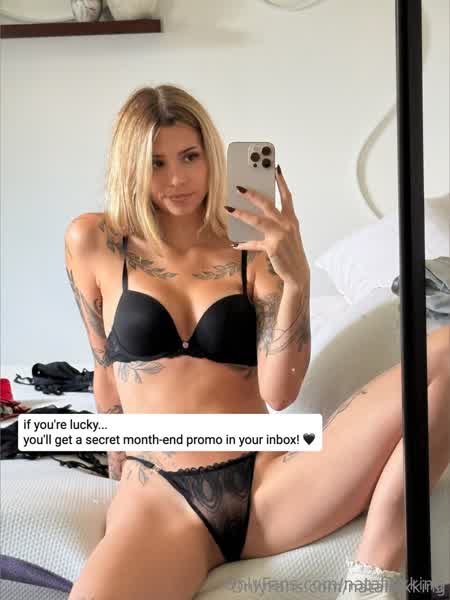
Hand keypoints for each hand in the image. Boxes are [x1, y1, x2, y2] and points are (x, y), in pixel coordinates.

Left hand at [225, 165, 308, 287]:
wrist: (297, 272)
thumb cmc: (290, 252)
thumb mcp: (287, 234)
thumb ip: (275, 223)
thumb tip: (255, 213)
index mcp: (291, 220)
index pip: (287, 196)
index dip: (281, 181)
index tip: (275, 168)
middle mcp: (287, 225)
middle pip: (268, 204)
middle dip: (253, 194)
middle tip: (240, 186)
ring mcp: (280, 235)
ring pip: (258, 220)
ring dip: (242, 214)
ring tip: (229, 208)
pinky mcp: (272, 247)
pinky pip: (254, 243)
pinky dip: (243, 243)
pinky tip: (234, 243)